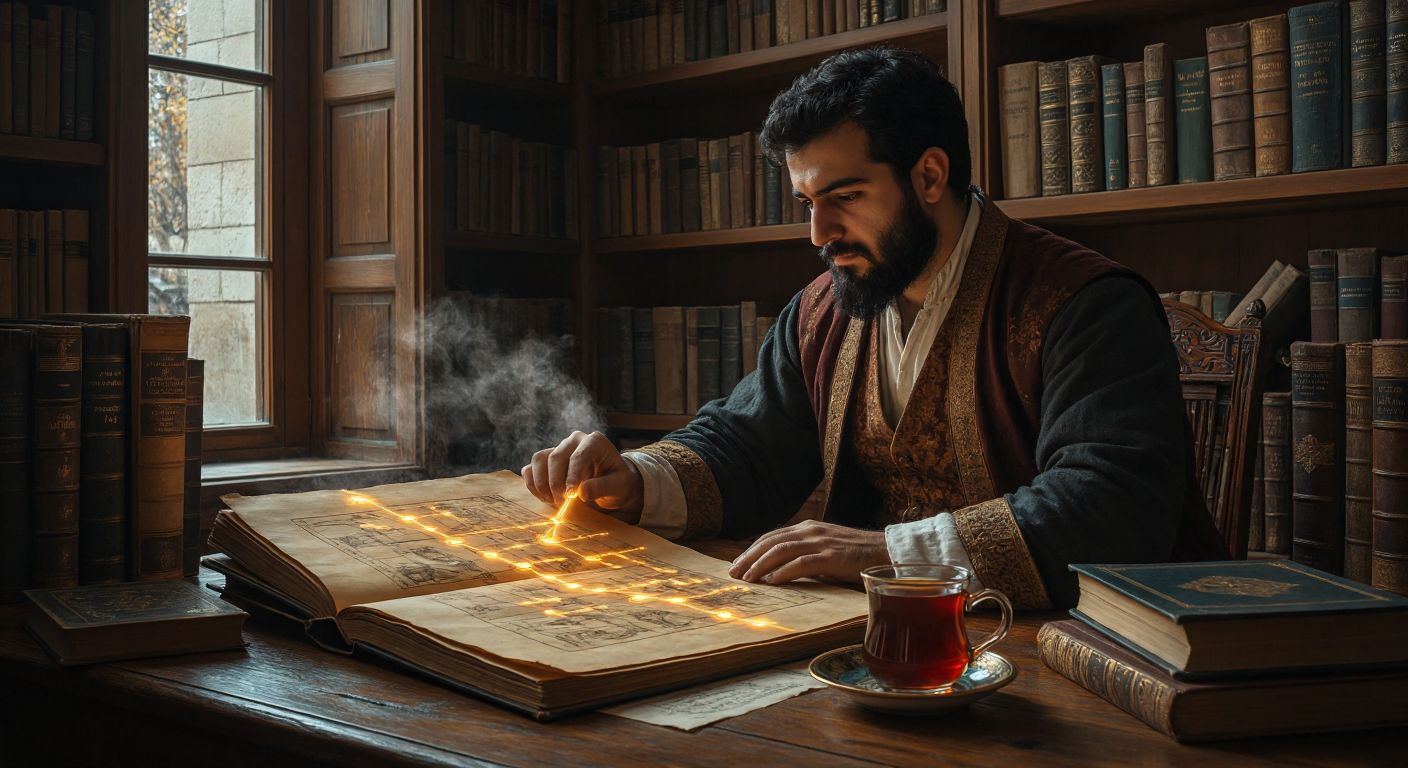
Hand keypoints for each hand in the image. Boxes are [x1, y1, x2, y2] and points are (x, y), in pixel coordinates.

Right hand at [522, 431, 643, 523]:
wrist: (610, 483)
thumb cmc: (616, 481)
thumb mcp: (618, 486)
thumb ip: (603, 487)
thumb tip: (583, 492)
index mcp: (595, 442)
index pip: (578, 456)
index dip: (572, 476)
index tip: (570, 495)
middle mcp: (574, 440)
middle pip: (555, 457)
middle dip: (556, 483)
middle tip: (562, 503)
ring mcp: (558, 449)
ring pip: (539, 459)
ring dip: (542, 483)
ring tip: (553, 501)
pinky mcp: (546, 461)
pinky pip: (530, 468)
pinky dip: (533, 485)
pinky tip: (545, 498)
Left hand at [728, 520, 888, 584]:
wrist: (887, 552)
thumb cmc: (855, 555)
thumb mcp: (825, 550)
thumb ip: (805, 555)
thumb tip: (779, 571)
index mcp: (807, 528)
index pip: (771, 537)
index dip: (751, 551)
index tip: (737, 565)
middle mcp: (810, 531)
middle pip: (770, 541)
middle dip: (749, 558)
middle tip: (733, 574)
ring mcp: (821, 542)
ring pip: (781, 551)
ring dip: (760, 565)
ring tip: (747, 579)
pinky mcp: (832, 556)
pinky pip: (802, 562)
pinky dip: (784, 571)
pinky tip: (772, 582)